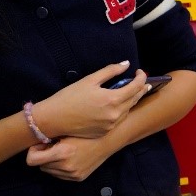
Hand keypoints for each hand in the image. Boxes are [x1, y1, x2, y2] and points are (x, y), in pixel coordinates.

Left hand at [25, 135, 117, 181]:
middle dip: (44, 157)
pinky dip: (61, 168)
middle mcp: (66, 166)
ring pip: (49, 171)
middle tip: (54, 148)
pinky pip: (60, 175)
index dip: (33, 152)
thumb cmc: (84, 134)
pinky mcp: (78, 178)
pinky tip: (70, 159)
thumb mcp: (64, 133)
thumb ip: (47, 141)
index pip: (32, 160)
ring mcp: (73, 174)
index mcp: (62, 153)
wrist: (106, 142)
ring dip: (52, 163)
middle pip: (41, 166)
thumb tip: (35, 147)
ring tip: (63, 153)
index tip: (41, 146)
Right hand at [32, 62, 148, 139]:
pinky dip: (122, 110)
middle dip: (140, 88)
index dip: (141, 77)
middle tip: (143, 81)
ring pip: (129, 110)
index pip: (136, 87)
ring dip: (132, 100)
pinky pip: (119, 120)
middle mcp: (115, 114)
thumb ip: (110, 71)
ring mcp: (111, 125)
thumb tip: (126, 64)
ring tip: (134, 92)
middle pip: (135, 99)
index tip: (139, 71)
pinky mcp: (106, 132)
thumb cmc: (69, 97)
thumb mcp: (89, 80)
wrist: (53, 119)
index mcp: (113, 100)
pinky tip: (120, 105)